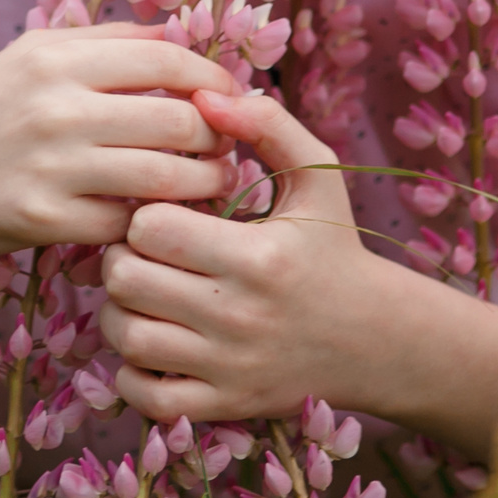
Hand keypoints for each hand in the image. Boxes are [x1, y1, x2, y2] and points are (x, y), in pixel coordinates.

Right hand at [0, 23, 239, 264]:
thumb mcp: (32, 56)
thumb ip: (106, 41)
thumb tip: (179, 34)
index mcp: (57, 57)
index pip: (167, 58)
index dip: (213, 80)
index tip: (230, 100)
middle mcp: (56, 106)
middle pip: (179, 120)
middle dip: (218, 138)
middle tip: (226, 149)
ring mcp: (51, 166)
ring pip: (165, 177)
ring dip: (203, 185)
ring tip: (211, 185)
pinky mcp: (44, 220)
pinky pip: (127, 223)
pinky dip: (151, 222)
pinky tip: (158, 217)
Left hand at [98, 88, 410, 422]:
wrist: (376, 336)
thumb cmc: (334, 247)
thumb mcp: (317, 175)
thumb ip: (264, 123)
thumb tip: (202, 93)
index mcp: (257, 256)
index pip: (151, 227)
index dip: (144, 213)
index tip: (163, 211)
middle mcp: (240, 316)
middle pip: (126, 280)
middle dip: (123, 256)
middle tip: (142, 250)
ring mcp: (229, 367)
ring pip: (126, 336)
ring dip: (120, 310)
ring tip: (143, 291)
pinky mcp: (224, 405)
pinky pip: (145, 395)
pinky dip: (131, 372)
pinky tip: (152, 341)